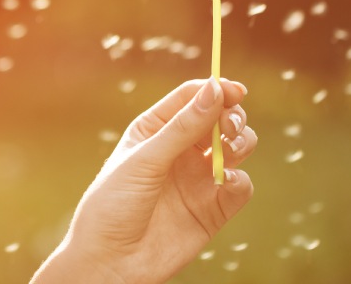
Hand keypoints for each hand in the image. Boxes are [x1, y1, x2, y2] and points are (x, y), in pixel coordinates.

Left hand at [32, 78, 255, 283]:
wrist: (109, 261)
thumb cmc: (113, 203)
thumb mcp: (145, 159)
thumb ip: (182, 127)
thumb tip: (215, 90)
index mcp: (155, 129)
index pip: (192, 98)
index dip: (215, 90)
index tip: (234, 90)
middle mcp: (180, 150)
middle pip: (219, 119)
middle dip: (231, 116)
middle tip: (229, 125)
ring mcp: (197, 179)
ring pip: (236, 148)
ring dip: (241, 142)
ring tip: (228, 149)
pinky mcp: (213, 209)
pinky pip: (239, 186)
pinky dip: (240, 180)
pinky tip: (227, 180)